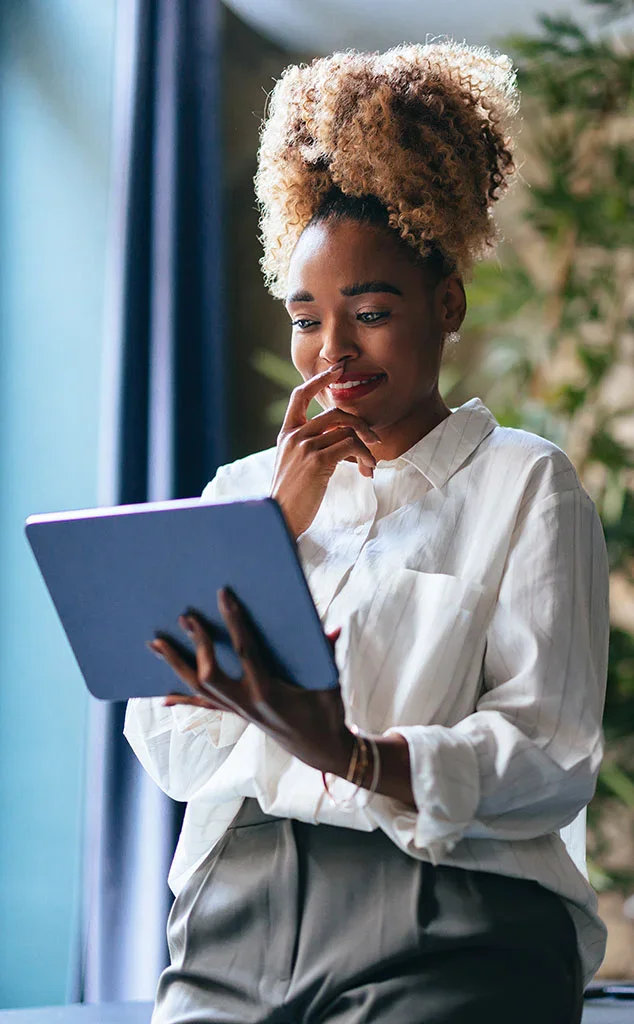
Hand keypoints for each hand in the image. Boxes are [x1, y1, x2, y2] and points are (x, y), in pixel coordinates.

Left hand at [149, 589, 353, 776]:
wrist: (320, 749)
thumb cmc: (327, 713)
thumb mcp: (329, 683)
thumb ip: (326, 654)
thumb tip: (331, 629)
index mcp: (268, 691)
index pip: (245, 650)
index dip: (234, 622)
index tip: (223, 597)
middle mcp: (246, 703)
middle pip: (208, 673)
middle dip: (195, 644)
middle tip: (185, 617)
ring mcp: (237, 711)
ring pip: (198, 689)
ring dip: (175, 665)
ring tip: (155, 644)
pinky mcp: (236, 715)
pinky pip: (205, 706)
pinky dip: (183, 699)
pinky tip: (163, 697)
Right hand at [270, 362, 379, 539]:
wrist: (280, 517)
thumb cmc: (292, 496)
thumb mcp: (295, 465)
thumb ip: (312, 447)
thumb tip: (345, 440)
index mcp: (286, 434)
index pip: (299, 395)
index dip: (319, 380)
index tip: (338, 370)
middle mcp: (294, 436)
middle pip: (335, 413)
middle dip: (360, 424)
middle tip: (375, 439)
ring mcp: (304, 446)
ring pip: (346, 430)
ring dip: (366, 447)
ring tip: (372, 463)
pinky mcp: (317, 460)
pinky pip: (350, 446)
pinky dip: (365, 457)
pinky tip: (368, 470)